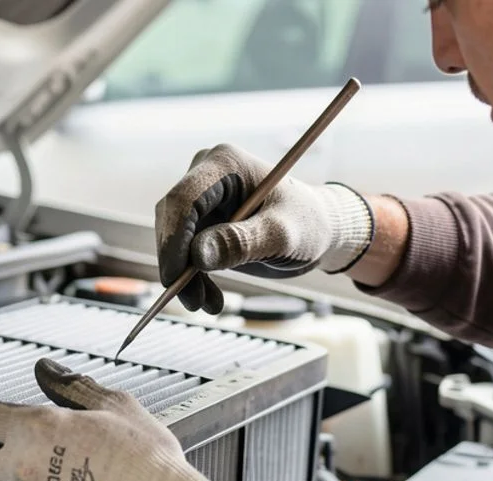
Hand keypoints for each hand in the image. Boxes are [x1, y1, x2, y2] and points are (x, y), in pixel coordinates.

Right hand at [154, 143, 374, 312]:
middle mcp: (207, 174)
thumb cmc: (309, 224)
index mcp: (225, 163)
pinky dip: (194, 277)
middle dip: (178, 264)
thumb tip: (197, 256)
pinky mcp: (204, 219)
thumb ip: (242, 242)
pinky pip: (185, 251)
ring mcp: (203, 196)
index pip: (184, 199)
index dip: (173, 239)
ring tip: (208, 306)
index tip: (175, 278)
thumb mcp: (282, 235)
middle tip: (192, 302)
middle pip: (173, 219)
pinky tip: (210, 298)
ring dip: (186, 277)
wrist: (319, 229)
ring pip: (175, 239)